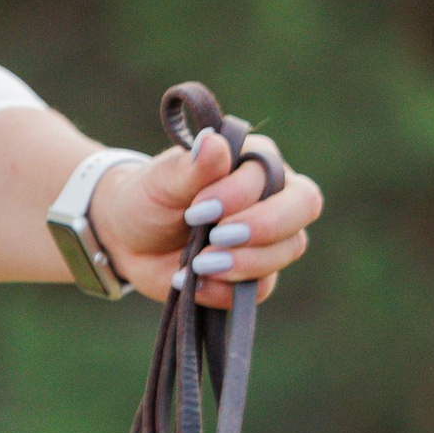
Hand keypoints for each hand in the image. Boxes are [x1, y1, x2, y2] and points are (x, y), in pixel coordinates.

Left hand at [90, 125, 321, 307]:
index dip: (239, 194)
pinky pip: (261, 288)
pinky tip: (194, 283)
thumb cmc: (150, 197)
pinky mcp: (254, 275)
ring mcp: (269, 238)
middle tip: (216, 238)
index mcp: (254, 161)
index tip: (196, 209)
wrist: (129, 240)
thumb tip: (213, 142)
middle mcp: (272, 195)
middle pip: (303, 206)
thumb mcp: (162, 181)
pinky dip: (225, 290)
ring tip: (198, 265)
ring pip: (287, 249)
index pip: (270, 174)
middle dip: (263, 226)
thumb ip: (192, 166)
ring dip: (245, 261)